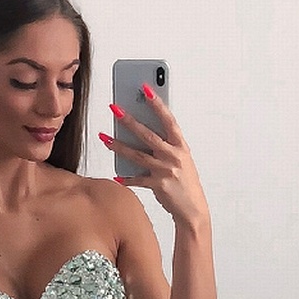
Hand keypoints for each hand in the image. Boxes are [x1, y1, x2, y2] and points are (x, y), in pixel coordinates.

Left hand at [99, 86, 208, 227]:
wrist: (193, 209)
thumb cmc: (185, 181)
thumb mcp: (181, 158)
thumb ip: (166, 144)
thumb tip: (143, 129)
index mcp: (181, 145)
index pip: (168, 120)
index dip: (157, 104)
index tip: (145, 89)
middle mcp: (173, 156)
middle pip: (148, 135)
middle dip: (129, 121)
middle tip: (115, 108)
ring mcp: (165, 171)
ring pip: (137, 156)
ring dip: (119, 146)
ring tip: (105, 138)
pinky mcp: (158, 186)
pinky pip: (137, 180)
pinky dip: (126, 179)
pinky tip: (116, 176)